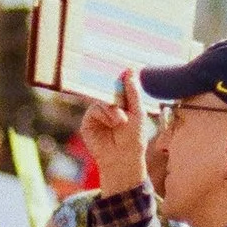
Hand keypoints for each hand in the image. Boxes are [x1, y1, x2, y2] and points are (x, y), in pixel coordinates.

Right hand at [78, 71, 151, 196]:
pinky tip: (113, 124)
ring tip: (121, 121)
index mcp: (122, 102)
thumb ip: (132, 92)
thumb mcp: (138, 112)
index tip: (126, 67)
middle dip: (116, 92)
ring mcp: (97, 113)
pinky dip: (104, 114)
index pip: (118, 85)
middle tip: (123, 93)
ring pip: (101, 99)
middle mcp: (108, 106)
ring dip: (113, 109)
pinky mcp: (88, 121)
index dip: (121, 77)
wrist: (123, 158)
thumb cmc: (134, 137)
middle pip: (107, 89)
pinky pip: (94, 109)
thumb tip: (130, 70)